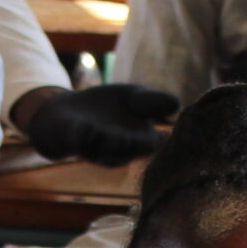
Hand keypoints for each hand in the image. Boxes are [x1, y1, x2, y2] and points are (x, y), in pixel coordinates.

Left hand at [15, 84, 177, 165]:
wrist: (64, 111)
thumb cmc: (105, 107)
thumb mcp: (133, 97)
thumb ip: (152, 101)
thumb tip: (176, 105)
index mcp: (142, 140)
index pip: (162, 143)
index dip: (171, 139)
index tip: (182, 130)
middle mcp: (123, 151)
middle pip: (138, 150)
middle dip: (144, 145)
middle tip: (154, 141)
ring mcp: (99, 149)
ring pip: (111, 150)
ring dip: (117, 144)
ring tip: (124, 138)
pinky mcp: (75, 142)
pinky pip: (82, 142)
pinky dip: (85, 136)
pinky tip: (89, 129)